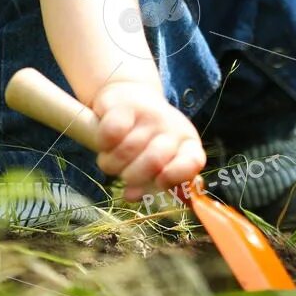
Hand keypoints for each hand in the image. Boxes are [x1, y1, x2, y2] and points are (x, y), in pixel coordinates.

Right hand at [89, 80, 206, 201]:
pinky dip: (103, 144)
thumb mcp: (159, 162)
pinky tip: (107, 142)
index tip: (160, 182)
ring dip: (112, 163)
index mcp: (188, 144)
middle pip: (154, 162)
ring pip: (126, 152)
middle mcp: (173, 127)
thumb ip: (152, 184)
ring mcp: (150, 114)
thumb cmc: (147, 140)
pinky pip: (111, 134)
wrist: (129, 100)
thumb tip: (134, 195)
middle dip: (133, 176)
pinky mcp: (124, 106)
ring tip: (114, 158)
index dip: (176, 176)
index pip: (192, 162)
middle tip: (126, 172)